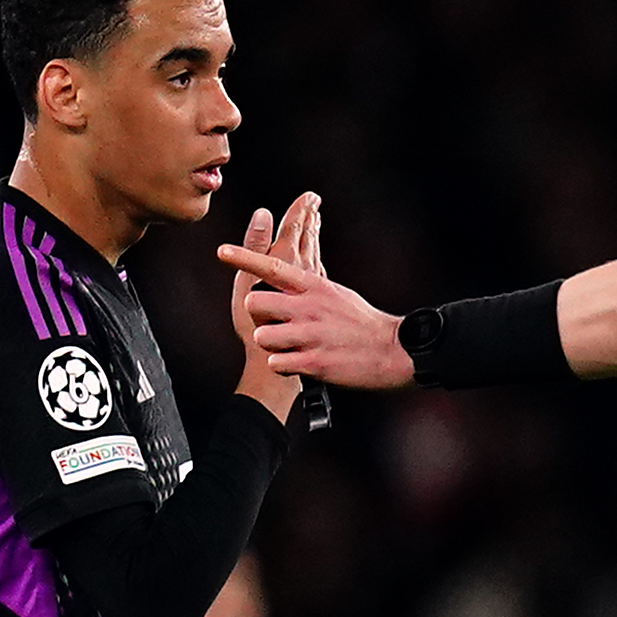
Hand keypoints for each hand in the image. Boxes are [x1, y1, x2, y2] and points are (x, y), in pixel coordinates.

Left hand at [219, 221, 416, 390]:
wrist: (395, 351)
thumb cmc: (362, 323)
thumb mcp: (336, 293)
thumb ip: (306, 287)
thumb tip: (282, 277)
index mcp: (315, 287)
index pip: (273, 268)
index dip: (244, 258)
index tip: (221, 251)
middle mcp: (311, 308)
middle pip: (256, 302)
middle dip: (257, 315)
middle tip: (273, 323)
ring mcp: (312, 335)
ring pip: (263, 336)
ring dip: (269, 344)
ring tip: (288, 347)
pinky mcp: (316, 362)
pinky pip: (277, 363)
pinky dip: (282, 365)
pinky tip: (297, 363)